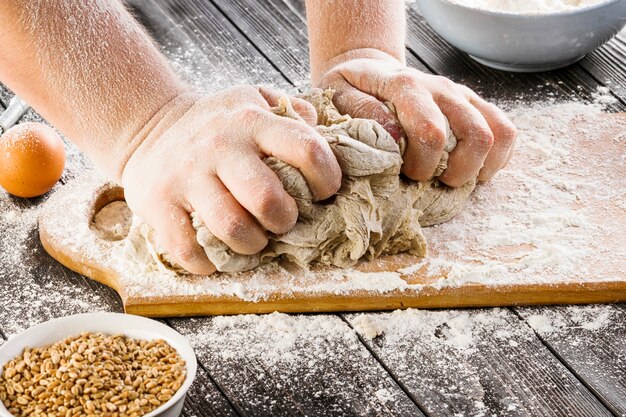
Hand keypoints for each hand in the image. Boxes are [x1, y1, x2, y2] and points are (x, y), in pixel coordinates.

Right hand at [122, 86, 341, 273]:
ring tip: (254, 239)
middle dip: (285, 220)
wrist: (150, 127)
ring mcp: (187, 176)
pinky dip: (208, 263)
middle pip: (267, 199)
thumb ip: (291, 111)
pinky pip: (189, 250)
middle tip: (282, 220)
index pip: (305, 149)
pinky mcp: (159, 203)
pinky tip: (215, 255)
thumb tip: (323, 131)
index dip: (326, 177)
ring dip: (253, 244)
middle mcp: (220, 147)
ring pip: (233, 228)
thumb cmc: (216, 124)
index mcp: (251, 121)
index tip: (323, 192)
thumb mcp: (252, 99)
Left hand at [315, 49, 516, 186]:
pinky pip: (506, 131)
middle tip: (432, 181)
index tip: (407, 175)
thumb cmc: (351, 92)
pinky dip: (496, 158)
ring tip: (453, 179)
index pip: (432, 131)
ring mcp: (462, 97)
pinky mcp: (474, 106)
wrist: (369, 73)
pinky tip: (472, 171)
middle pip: (475, 134)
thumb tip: (393, 137)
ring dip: (480, 167)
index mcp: (406, 86)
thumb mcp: (339, 96)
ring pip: (496, 133)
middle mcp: (441, 89)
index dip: (424, 164)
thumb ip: (361, 113)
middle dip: (457, 171)